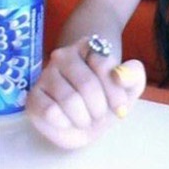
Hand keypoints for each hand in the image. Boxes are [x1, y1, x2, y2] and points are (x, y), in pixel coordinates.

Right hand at [26, 37, 145, 148]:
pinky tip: (69, 120)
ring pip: (69, 99)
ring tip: (86, 118)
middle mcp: (64, 56)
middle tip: (100, 114)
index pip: (103, 64)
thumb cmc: (108, 97)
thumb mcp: (131, 85)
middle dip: (99, 107)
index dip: (115, 90)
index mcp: (88, 46)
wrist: (88, 117)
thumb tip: (118, 75)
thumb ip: (133, 74)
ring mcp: (46, 75)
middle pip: (87, 84)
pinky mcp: (34, 97)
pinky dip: (65, 123)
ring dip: (84, 118)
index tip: (120, 106)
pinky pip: (50, 111)